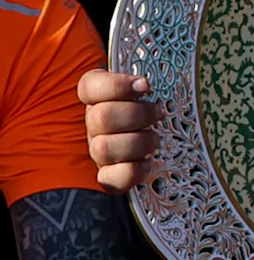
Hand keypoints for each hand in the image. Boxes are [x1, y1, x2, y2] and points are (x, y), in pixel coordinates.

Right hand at [77, 70, 160, 194]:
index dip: (116, 86)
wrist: (155, 151)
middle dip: (136, 115)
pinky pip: (111, 178)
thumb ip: (141, 84)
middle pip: (101, 117)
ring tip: (155, 139)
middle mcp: (94, 125)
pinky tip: (147, 162)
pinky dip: (132, 171)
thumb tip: (146, 82)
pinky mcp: (109, 176)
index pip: (89, 87)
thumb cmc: (150, 115)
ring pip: (104, 148)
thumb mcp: (146, 95)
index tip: (144, 86)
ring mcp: (99, 152)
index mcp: (98, 99)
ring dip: (137, 143)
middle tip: (158, 113)